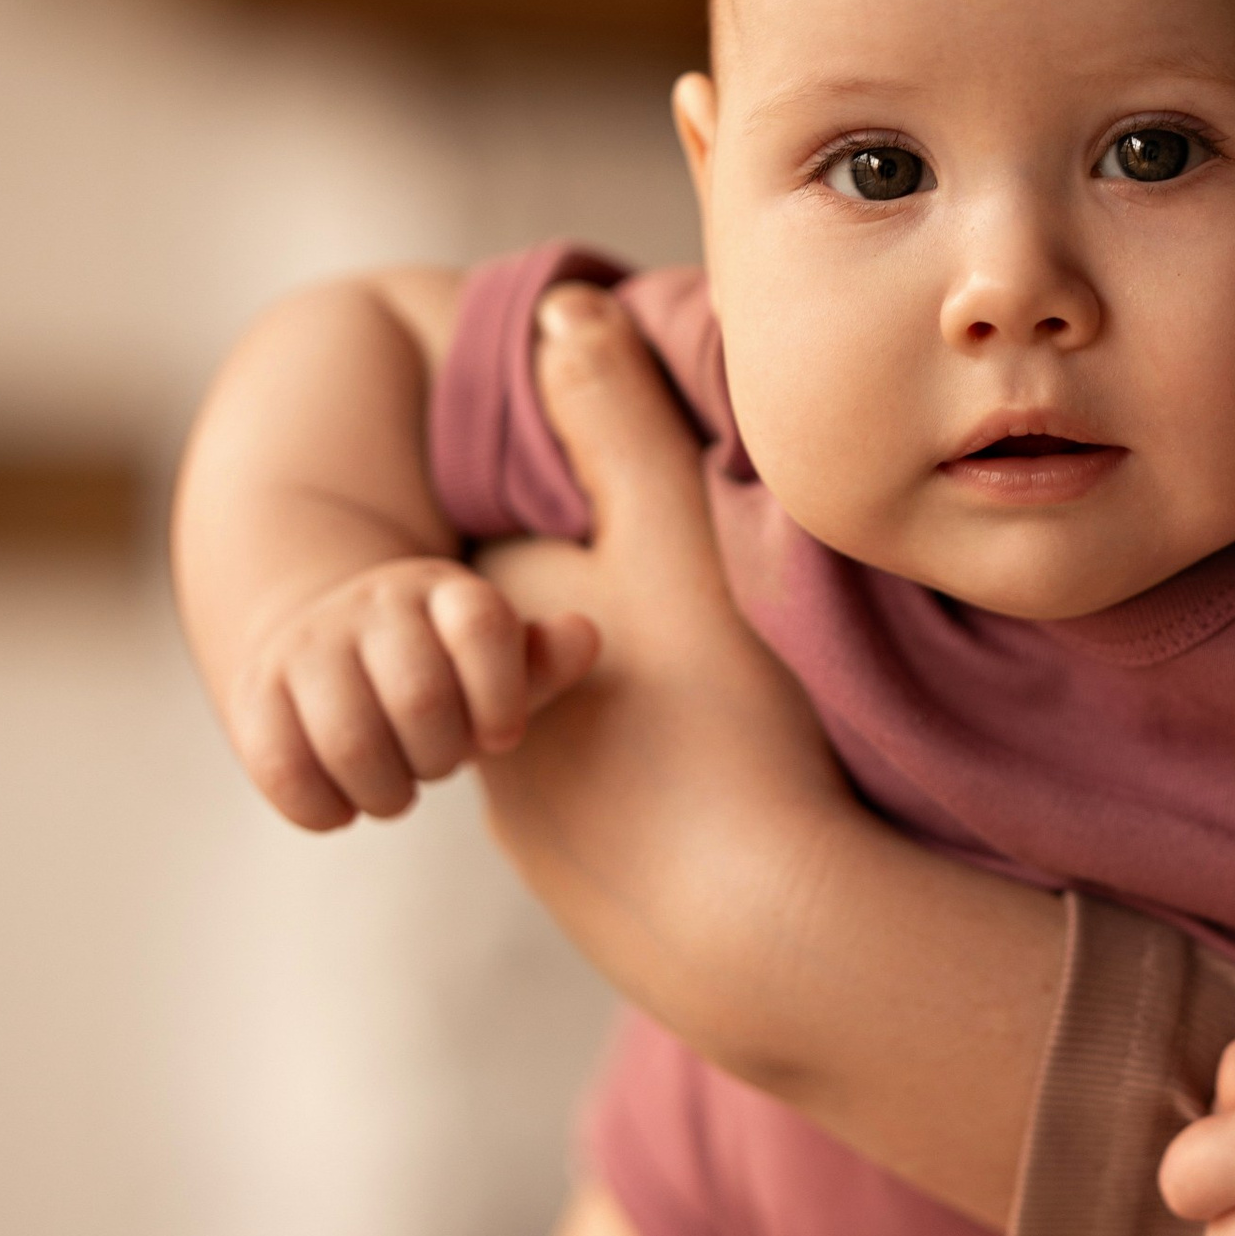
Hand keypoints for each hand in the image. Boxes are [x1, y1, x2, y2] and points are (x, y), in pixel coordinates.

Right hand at [230, 554, 598, 831]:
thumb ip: (544, 658)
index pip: (483, 625)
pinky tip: (342, 803)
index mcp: (444, 589)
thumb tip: (585, 636)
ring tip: (393, 787)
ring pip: (352, 743)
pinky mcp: (254, 694)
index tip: (500, 735)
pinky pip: (286, 772)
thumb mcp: (495, 659)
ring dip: (386, 792)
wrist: (317, 638)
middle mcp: (373, 605)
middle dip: (441, 757)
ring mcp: (307, 646)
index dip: (502, 696)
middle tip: (435, 762)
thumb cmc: (436, 668)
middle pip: (422, 701)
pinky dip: (325, 810)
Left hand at [475, 286, 855, 966]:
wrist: (754, 929)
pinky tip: (725, 778)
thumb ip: (617, 419)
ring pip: (572, 723)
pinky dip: (655, 783)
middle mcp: (480, 717)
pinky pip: (609, 804)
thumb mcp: (675, 536)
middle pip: (542, 632)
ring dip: (632, 706)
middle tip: (715, 604)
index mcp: (492, 621)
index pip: (518, 536)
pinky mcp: (576, 884)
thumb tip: (558, 306)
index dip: (596, 514)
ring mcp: (524, 812)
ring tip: (729, 695)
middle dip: (610, 614)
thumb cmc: (719, 720)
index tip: (670, 513)